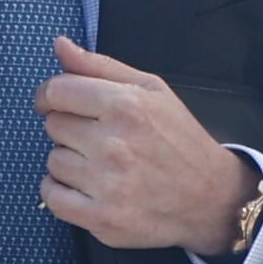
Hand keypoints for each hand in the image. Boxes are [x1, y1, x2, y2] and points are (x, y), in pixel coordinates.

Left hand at [34, 37, 259, 254]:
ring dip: (70, 161)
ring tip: (102, 164)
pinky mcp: (102, 218)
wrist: (211, 198)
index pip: (57, 91)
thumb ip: (100, 66)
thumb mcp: (151, 90)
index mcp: (126, 106)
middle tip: (101, 138)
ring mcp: (107, 184)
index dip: (50, 95)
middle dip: (71, 128)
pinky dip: (62, 192)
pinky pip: (52, 197)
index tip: (57, 102)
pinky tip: (87, 187)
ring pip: (52, 162)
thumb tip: (60, 44)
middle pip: (54, 126)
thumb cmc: (180, 139)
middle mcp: (114, 144)